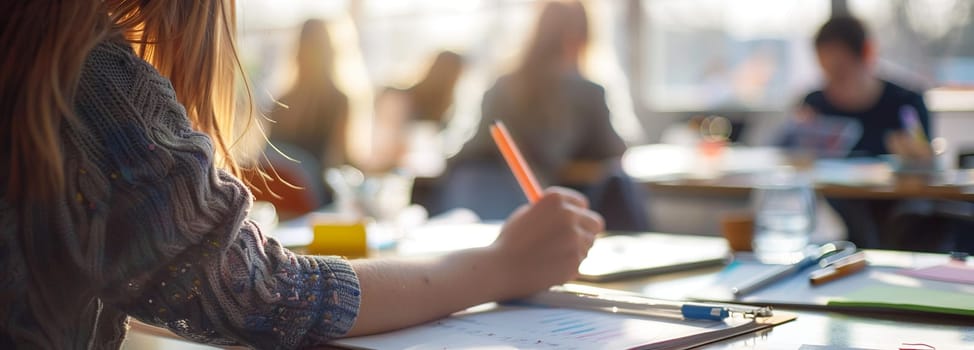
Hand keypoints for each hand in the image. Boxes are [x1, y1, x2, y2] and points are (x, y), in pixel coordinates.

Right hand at [488, 187, 603, 298]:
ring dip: (576, 249)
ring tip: (551, 255)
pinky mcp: (575, 260)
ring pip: (588, 244)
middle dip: (587, 230)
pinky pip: (580, 261)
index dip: (576, 212)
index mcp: (555, 199)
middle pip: (594, 222)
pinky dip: (569, 264)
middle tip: (577, 238)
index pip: (581, 203)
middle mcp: (569, 215)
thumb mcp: (526, 215)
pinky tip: (549, 266)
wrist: (501, 267)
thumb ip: (550, 212)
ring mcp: (575, 238)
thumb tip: (571, 213)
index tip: (573, 220)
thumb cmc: (509, 241)